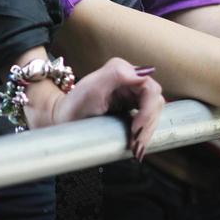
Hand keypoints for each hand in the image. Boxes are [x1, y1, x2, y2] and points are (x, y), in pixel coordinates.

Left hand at [31, 57, 164, 160]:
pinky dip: (144, 133)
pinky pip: (147, 119)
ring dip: (148, 132)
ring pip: (154, 113)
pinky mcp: (131, 108)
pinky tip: (137, 145)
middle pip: (155, 102)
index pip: (150, 88)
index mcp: (122, 71)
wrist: (64, 120)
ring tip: (135, 148)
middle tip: (136, 144)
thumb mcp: (93, 88)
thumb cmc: (75, 104)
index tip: (135, 128)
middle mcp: (130, 80)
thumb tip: (144, 75)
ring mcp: (131, 95)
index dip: (148, 110)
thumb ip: (117, 74)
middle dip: (148, 124)